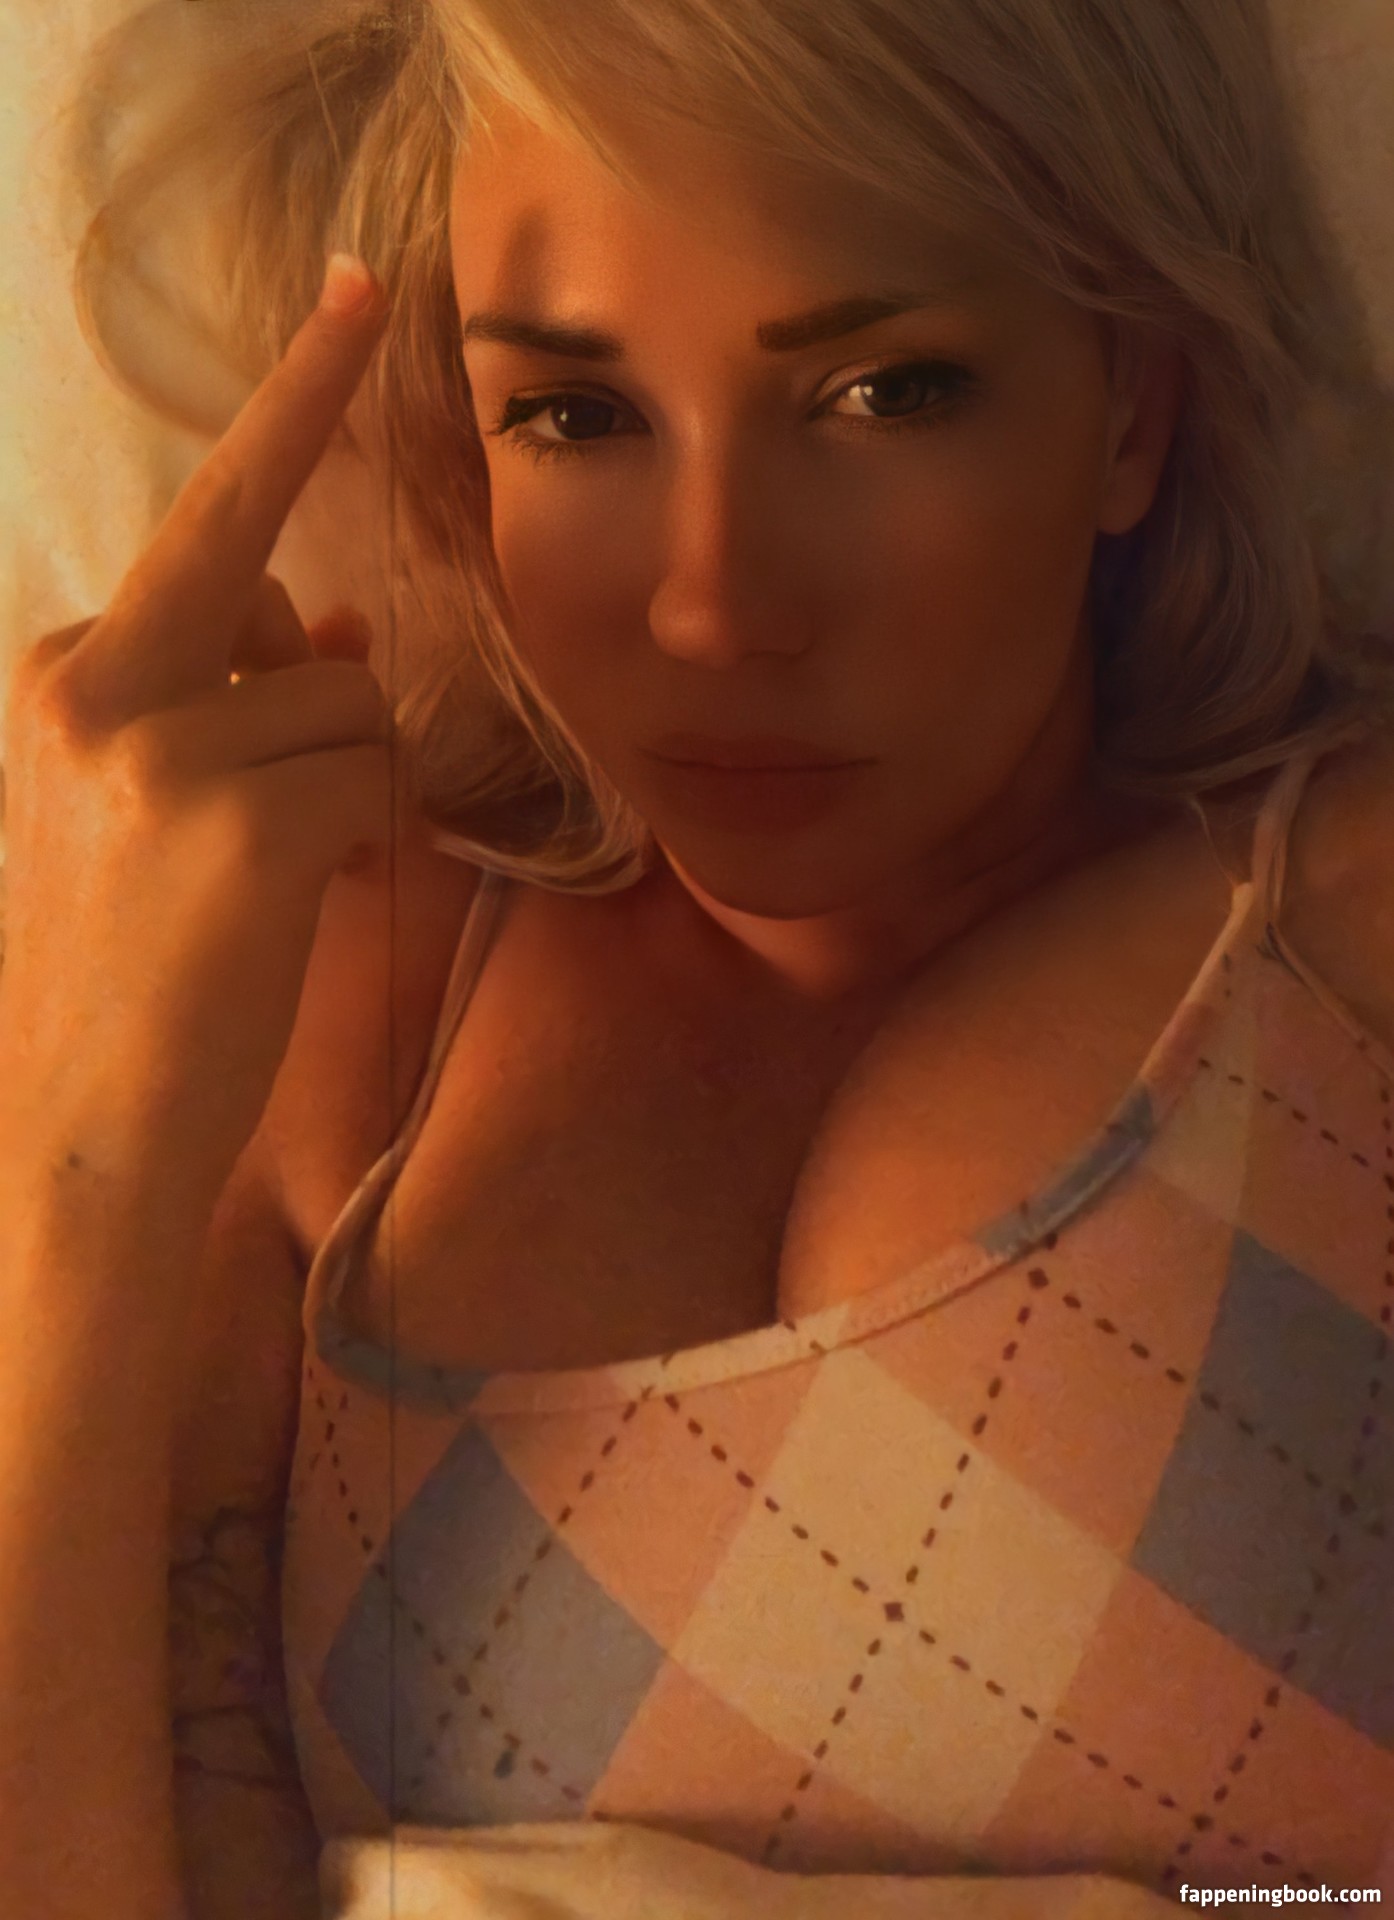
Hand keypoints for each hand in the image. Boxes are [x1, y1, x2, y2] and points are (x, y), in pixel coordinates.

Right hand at [0, 255, 392, 1200]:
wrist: (83, 1137)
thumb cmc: (133, 976)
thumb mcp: (161, 813)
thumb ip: (242, 700)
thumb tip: (336, 625)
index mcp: (59, 679)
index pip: (194, 526)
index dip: (282, 413)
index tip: (348, 299)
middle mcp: (86, 682)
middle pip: (251, 545)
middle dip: (305, 427)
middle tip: (360, 289)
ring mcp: (153, 744)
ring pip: (343, 699)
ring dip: (344, 776)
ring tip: (267, 874)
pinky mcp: (233, 814)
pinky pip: (368, 776)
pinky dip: (360, 837)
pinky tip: (288, 905)